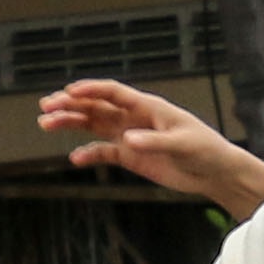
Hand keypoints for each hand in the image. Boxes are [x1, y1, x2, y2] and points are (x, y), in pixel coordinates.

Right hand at [39, 79, 263, 217]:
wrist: (217, 173)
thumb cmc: (206, 151)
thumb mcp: (182, 145)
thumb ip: (154, 142)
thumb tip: (127, 140)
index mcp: (147, 106)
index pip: (112, 92)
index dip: (90, 89)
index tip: (69, 92)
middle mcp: (134, 117)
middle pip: (96, 106)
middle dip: (70, 105)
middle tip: (47, 108)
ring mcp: (130, 136)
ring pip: (93, 125)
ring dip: (71, 123)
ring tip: (46, 123)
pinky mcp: (131, 156)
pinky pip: (103, 152)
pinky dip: (88, 154)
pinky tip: (74, 158)